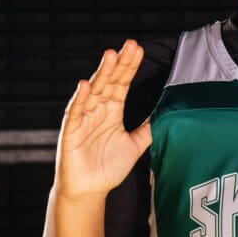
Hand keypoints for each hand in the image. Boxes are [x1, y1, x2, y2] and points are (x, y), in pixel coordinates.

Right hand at [55, 39, 151, 200]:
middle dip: (120, 64)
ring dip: (102, 74)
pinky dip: (80, 98)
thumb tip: (166, 114)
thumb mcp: (135, 145)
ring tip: (111, 56)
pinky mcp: (71, 132)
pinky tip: (86, 85)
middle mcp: (97, 110)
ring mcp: (83, 119)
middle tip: (130, 45)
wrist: (88, 191)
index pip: (122, 83)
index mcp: (112, 111)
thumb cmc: (108, 168)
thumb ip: (148, 129)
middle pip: (109, 82)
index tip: (139, 50)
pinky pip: (75, 112)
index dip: (130, 67)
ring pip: (93, 91)